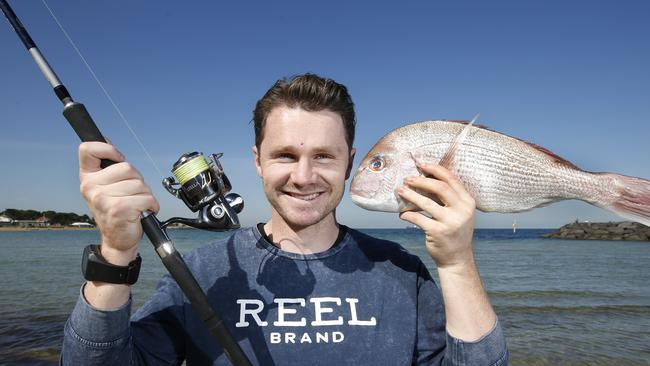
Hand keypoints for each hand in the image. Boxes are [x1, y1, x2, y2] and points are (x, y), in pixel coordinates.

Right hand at [78, 142, 158, 264]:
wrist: (118, 239)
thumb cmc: (116, 209)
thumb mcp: (106, 185)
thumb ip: (106, 166)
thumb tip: (105, 139)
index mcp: (87, 178)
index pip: (88, 149)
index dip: (107, 148)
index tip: (118, 159)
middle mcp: (90, 187)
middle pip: (127, 167)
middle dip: (138, 180)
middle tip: (132, 194)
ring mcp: (103, 199)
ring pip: (139, 184)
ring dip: (145, 195)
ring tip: (137, 204)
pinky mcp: (118, 209)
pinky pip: (146, 198)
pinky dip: (151, 205)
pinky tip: (143, 211)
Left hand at [397, 164, 475, 270]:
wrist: (456, 258)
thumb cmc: (454, 231)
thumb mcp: (458, 213)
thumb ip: (449, 198)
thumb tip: (425, 178)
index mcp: (468, 202)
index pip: (451, 179)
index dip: (435, 169)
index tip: (421, 165)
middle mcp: (462, 210)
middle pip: (439, 187)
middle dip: (421, 180)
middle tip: (407, 179)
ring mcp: (451, 222)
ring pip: (426, 203)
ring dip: (410, 195)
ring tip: (400, 191)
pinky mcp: (438, 232)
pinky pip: (418, 218)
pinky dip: (408, 214)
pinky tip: (402, 214)